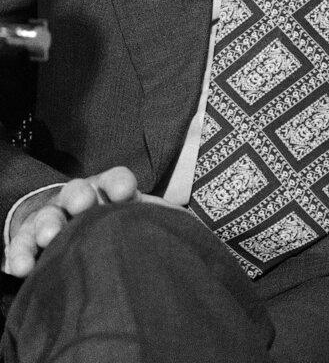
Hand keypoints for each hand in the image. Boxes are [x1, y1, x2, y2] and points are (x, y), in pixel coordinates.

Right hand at [3, 166, 179, 277]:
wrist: (86, 244)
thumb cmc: (124, 232)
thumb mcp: (145, 223)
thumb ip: (162, 222)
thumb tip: (190, 230)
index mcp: (111, 193)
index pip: (116, 179)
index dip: (119, 183)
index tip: (125, 193)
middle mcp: (81, 200)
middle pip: (78, 191)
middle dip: (80, 195)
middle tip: (82, 204)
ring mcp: (54, 220)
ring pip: (48, 217)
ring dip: (48, 224)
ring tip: (50, 237)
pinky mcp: (30, 245)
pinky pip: (20, 247)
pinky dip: (20, 255)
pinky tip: (22, 268)